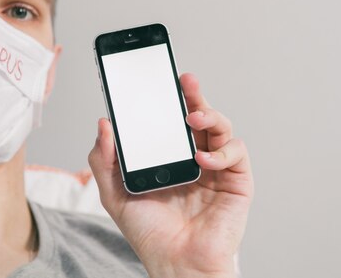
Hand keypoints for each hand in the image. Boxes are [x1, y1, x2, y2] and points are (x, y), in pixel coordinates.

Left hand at [88, 73, 253, 277]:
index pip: (170, 120)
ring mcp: (217, 169)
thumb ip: (104, 160)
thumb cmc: (149, 234)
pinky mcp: (236, 182)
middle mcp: (194, 159)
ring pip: (220, 128)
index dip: (168, 99)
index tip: (159, 80)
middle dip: (193, 95)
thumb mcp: (114, 194)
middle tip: (184, 80)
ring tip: (192, 116)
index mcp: (168, 158)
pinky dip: (222, 151)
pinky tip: (202, 159)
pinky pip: (235, 153)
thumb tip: (104, 124)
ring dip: (209, 115)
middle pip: (198, 117)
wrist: (176, 264)